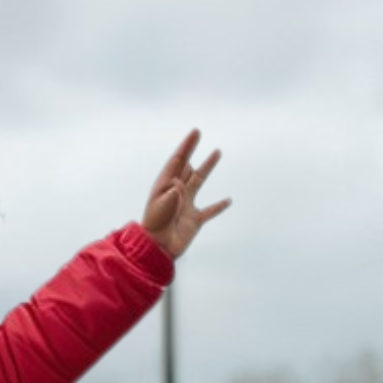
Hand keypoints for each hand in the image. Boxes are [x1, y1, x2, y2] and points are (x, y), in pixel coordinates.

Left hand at [137, 131, 229, 259]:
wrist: (157, 248)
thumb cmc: (154, 227)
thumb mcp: (159, 207)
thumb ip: (171, 194)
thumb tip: (180, 184)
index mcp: (166, 186)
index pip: (177, 162)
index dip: (186, 147)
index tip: (195, 133)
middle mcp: (177, 192)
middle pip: (187, 167)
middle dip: (191, 150)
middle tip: (197, 135)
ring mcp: (186, 205)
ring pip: (199, 182)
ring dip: (207, 167)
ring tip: (216, 152)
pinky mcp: (194, 220)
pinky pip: (209, 211)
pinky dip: (219, 206)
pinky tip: (228, 201)